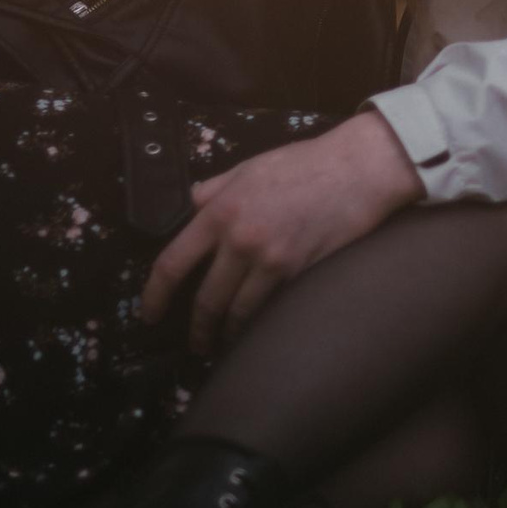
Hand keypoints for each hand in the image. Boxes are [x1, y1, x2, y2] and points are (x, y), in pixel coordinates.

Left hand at [138, 111, 422, 353]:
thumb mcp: (248, 167)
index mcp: (220, 210)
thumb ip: (214, 189)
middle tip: (194, 343)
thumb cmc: (305, 163)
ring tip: (223, 344)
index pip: (173, 263)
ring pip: (237, 311)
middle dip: (196, 328)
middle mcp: (240, 239)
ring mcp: (271, 259)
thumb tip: (192, 205)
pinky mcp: (299, 272)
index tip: (149, 314)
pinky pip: (270, 307)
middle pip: (205, 299)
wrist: (358, 169)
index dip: (154, 296)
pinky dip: (259, 323)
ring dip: (226, 333)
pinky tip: (255, 330)